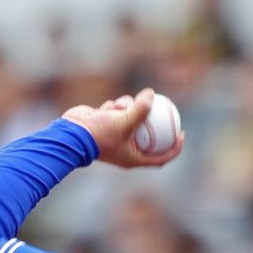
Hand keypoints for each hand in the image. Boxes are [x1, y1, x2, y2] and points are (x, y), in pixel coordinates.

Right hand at [60, 88, 184, 169]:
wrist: (71, 134)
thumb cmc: (98, 134)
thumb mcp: (123, 122)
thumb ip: (140, 110)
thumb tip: (152, 95)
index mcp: (133, 157)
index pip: (160, 157)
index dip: (174, 148)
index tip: (182, 134)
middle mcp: (126, 147)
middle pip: (148, 133)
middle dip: (153, 119)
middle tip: (165, 107)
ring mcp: (116, 134)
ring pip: (133, 115)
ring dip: (129, 108)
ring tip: (121, 107)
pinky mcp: (107, 122)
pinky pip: (118, 110)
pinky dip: (115, 107)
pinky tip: (107, 108)